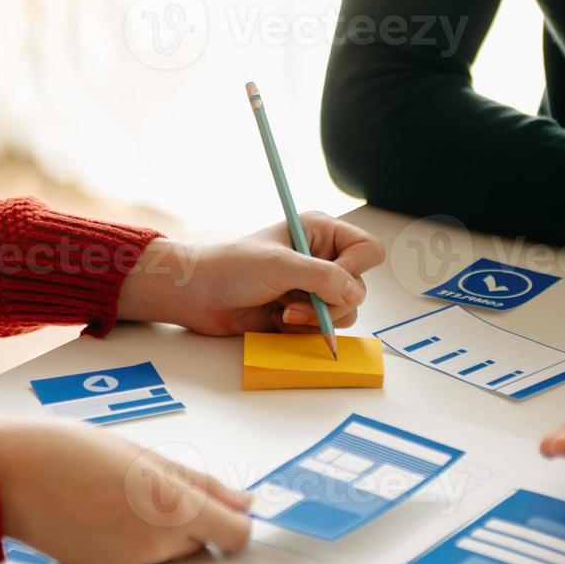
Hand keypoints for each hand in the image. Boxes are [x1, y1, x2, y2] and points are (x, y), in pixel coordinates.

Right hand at [0, 418, 251, 563]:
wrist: (13, 477)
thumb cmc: (76, 453)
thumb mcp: (148, 456)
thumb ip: (204, 484)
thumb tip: (245, 503)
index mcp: (174, 508)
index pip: (236, 537)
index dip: (236, 524)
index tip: (226, 511)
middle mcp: (156, 546)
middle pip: (199, 542)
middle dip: (188, 521)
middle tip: (147, 489)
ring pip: (167, 552)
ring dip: (157, 532)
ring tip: (115, 499)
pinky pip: (136, 563)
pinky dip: (128, 544)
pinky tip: (97, 518)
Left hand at [118, 213, 385, 334]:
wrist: (197, 294)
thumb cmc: (230, 267)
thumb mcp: (280, 265)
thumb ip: (323, 277)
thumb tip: (356, 294)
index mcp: (320, 233)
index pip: (367, 250)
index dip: (355, 268)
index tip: (332, 281)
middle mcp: (321, 259)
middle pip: (358, 287)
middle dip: (329, 301)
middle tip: (296, 303)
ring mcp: (312, 288)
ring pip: (345, 312)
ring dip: (317, 318)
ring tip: (284, 313)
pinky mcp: (302, 313)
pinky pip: (324, 328)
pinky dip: (305, 330)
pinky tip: (278, 321)